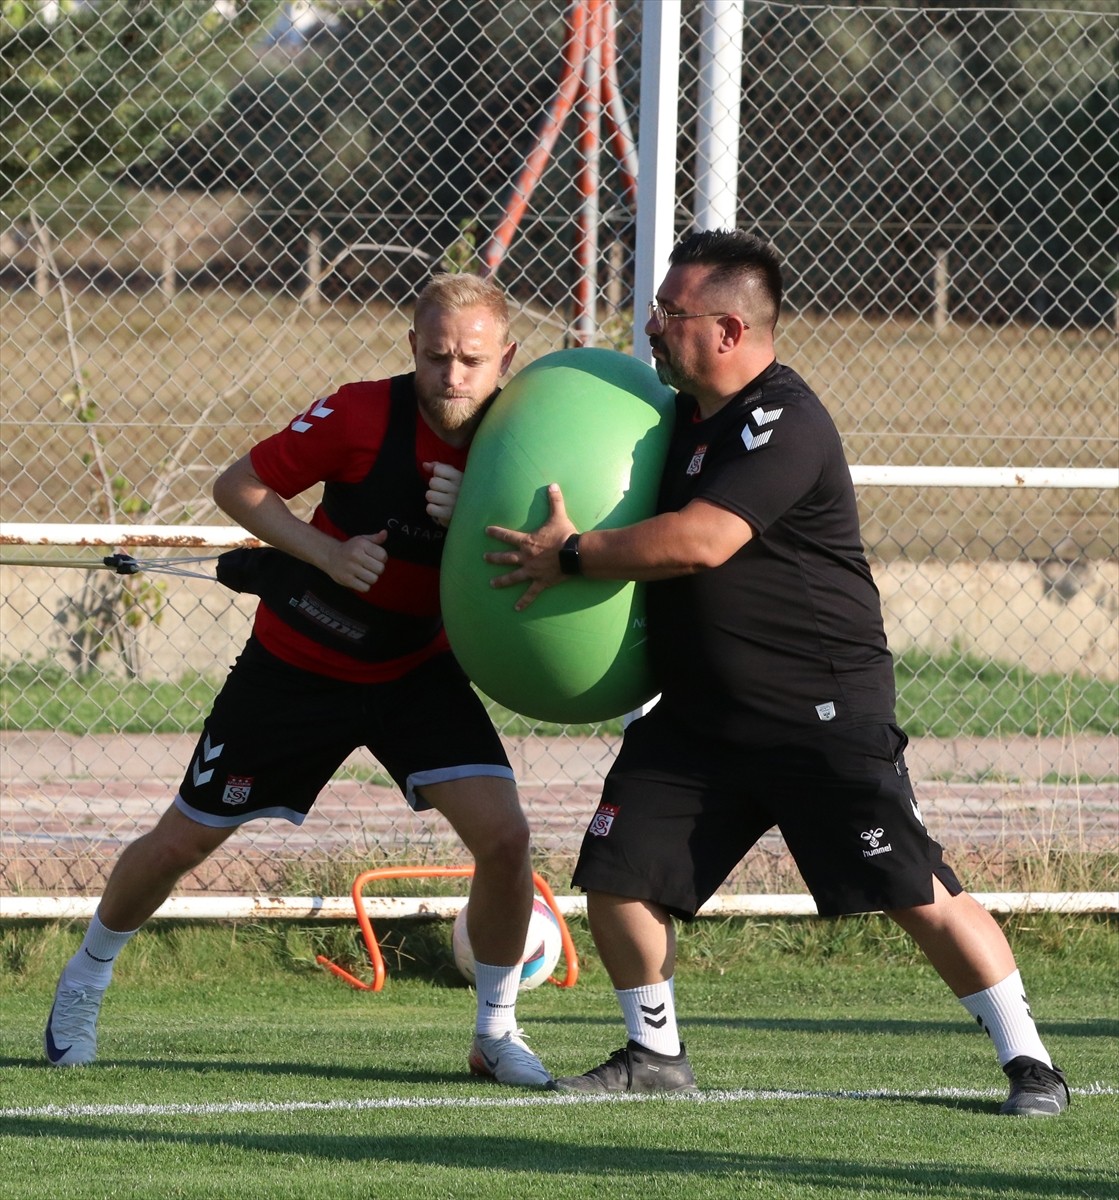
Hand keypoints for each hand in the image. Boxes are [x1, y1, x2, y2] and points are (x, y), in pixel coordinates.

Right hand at [323, 530, 387, 591]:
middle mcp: (355, 555)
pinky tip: (360, 579)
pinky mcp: (346, 580)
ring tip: (365, 573)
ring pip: (373, 579)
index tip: (376, 558)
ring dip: (371, 578)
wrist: (330, 556)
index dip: (382, 558)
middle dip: (378, 569)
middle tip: (371, 567)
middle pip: (380, 569)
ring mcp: (350, 568)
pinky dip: (365, 586)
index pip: (383, 556)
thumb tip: (385, 533)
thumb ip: (376, 538)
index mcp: (361, 544)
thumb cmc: (350, 548)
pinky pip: (365, 588)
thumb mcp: (362, 540)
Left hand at [424, 461, 462, 526]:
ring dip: (433, 499)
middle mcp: (457, 489)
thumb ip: (439, 467)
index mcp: (459, 477)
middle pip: (432, 482)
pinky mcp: (448, 514)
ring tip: (442, 501)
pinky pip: (430, 508)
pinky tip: (440, 509)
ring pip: (429, 495)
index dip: (437, 475)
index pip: (438, 470)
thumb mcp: (453, 476)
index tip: (446, 480)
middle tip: (443, 492)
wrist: (472, 512)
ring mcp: (453, 502)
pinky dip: (433, 509)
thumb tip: (425, 465)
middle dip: (434, 487)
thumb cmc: (459, 490)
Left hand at [484, 483, 575, 610]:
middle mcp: (526, 557)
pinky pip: (530, 594)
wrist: (574, 554)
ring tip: (492, 584)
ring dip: (502, 580)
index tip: (486, 530)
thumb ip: (554, 500)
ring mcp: (532, 571)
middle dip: (494, 558)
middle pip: (506, 558)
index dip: (496, 532)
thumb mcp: (558, 516)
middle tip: (485, 558)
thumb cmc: (565, 535)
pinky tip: (516, 609)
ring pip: (513, 577)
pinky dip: (524, 602)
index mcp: (527, 541)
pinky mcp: (541, 582)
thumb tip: (553, 485)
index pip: (507, 535)